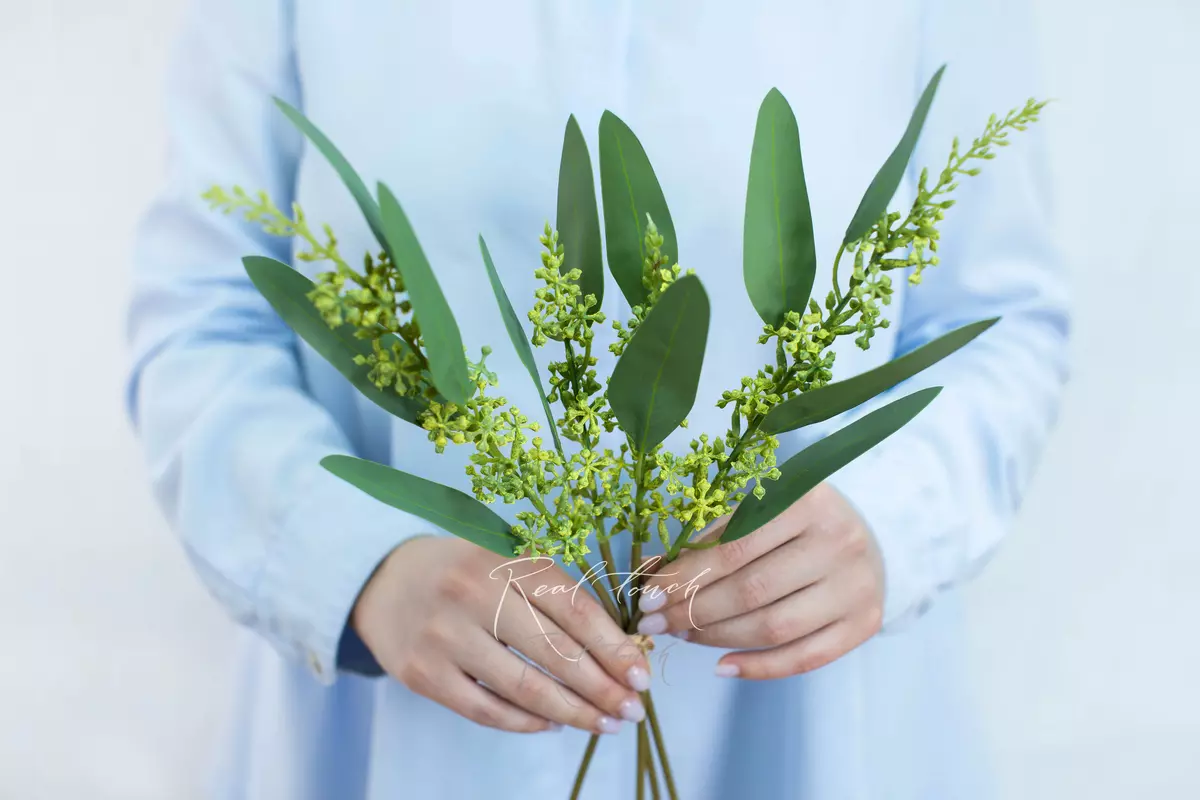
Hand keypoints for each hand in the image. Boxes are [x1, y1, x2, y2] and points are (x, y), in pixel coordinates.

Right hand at [353, 537, 650, 734]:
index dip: (612, 645)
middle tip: (631, 710)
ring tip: (602, 723)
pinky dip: (525, 722)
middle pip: (554, 652)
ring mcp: (444, 638)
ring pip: (523, 687)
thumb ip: (552, 595)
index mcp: (502, 562)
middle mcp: (473, 596)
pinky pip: (485, 710)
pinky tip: (552, 722)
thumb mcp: (504, 562)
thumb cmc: (459, 570)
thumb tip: (614, 647)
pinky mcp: (422, 674)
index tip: (641, 674)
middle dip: (601, 687)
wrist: (379, 579)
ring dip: (572, 712)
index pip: (572, 607)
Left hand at [636, 483, 883, 679]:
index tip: (647, 599)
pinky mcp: (864, 623)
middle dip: (693, 612)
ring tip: (684, 636)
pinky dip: (759, 667)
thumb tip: (648, 575)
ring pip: (775, 628)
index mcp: (806, 501)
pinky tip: (722, 665)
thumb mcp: (757, 511)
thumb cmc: (797, 520)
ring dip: (718, 639)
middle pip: (752, 592)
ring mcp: (856, 586)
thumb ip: (708, 539)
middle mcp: (838, 542)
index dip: (684, 579)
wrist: (870, 535)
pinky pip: (805, 658)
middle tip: (656, 625)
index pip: (732, 550)